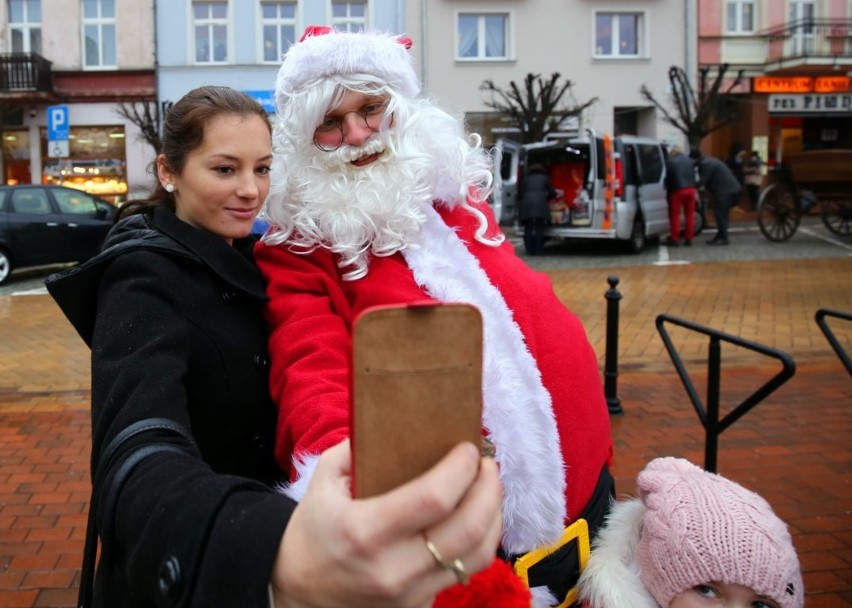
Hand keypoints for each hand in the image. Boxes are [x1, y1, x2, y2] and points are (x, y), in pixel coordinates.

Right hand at [270, 440, 502, 607]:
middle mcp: (392, 568)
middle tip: (486, 464)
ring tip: (487, 487)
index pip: (434, 498)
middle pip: (468, 528)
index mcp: (365, 531)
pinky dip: (480, 540)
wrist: (299, 591)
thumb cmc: (315, 529)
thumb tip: (400, 422)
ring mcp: (410, 594)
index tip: (469, 448)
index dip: (461, 469)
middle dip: (488, 488)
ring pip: (477, 554)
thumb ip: (357, 447)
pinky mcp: (420, 606)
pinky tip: (476, 517)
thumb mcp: (324, 480)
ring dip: (493, 514)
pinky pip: (466, 572)